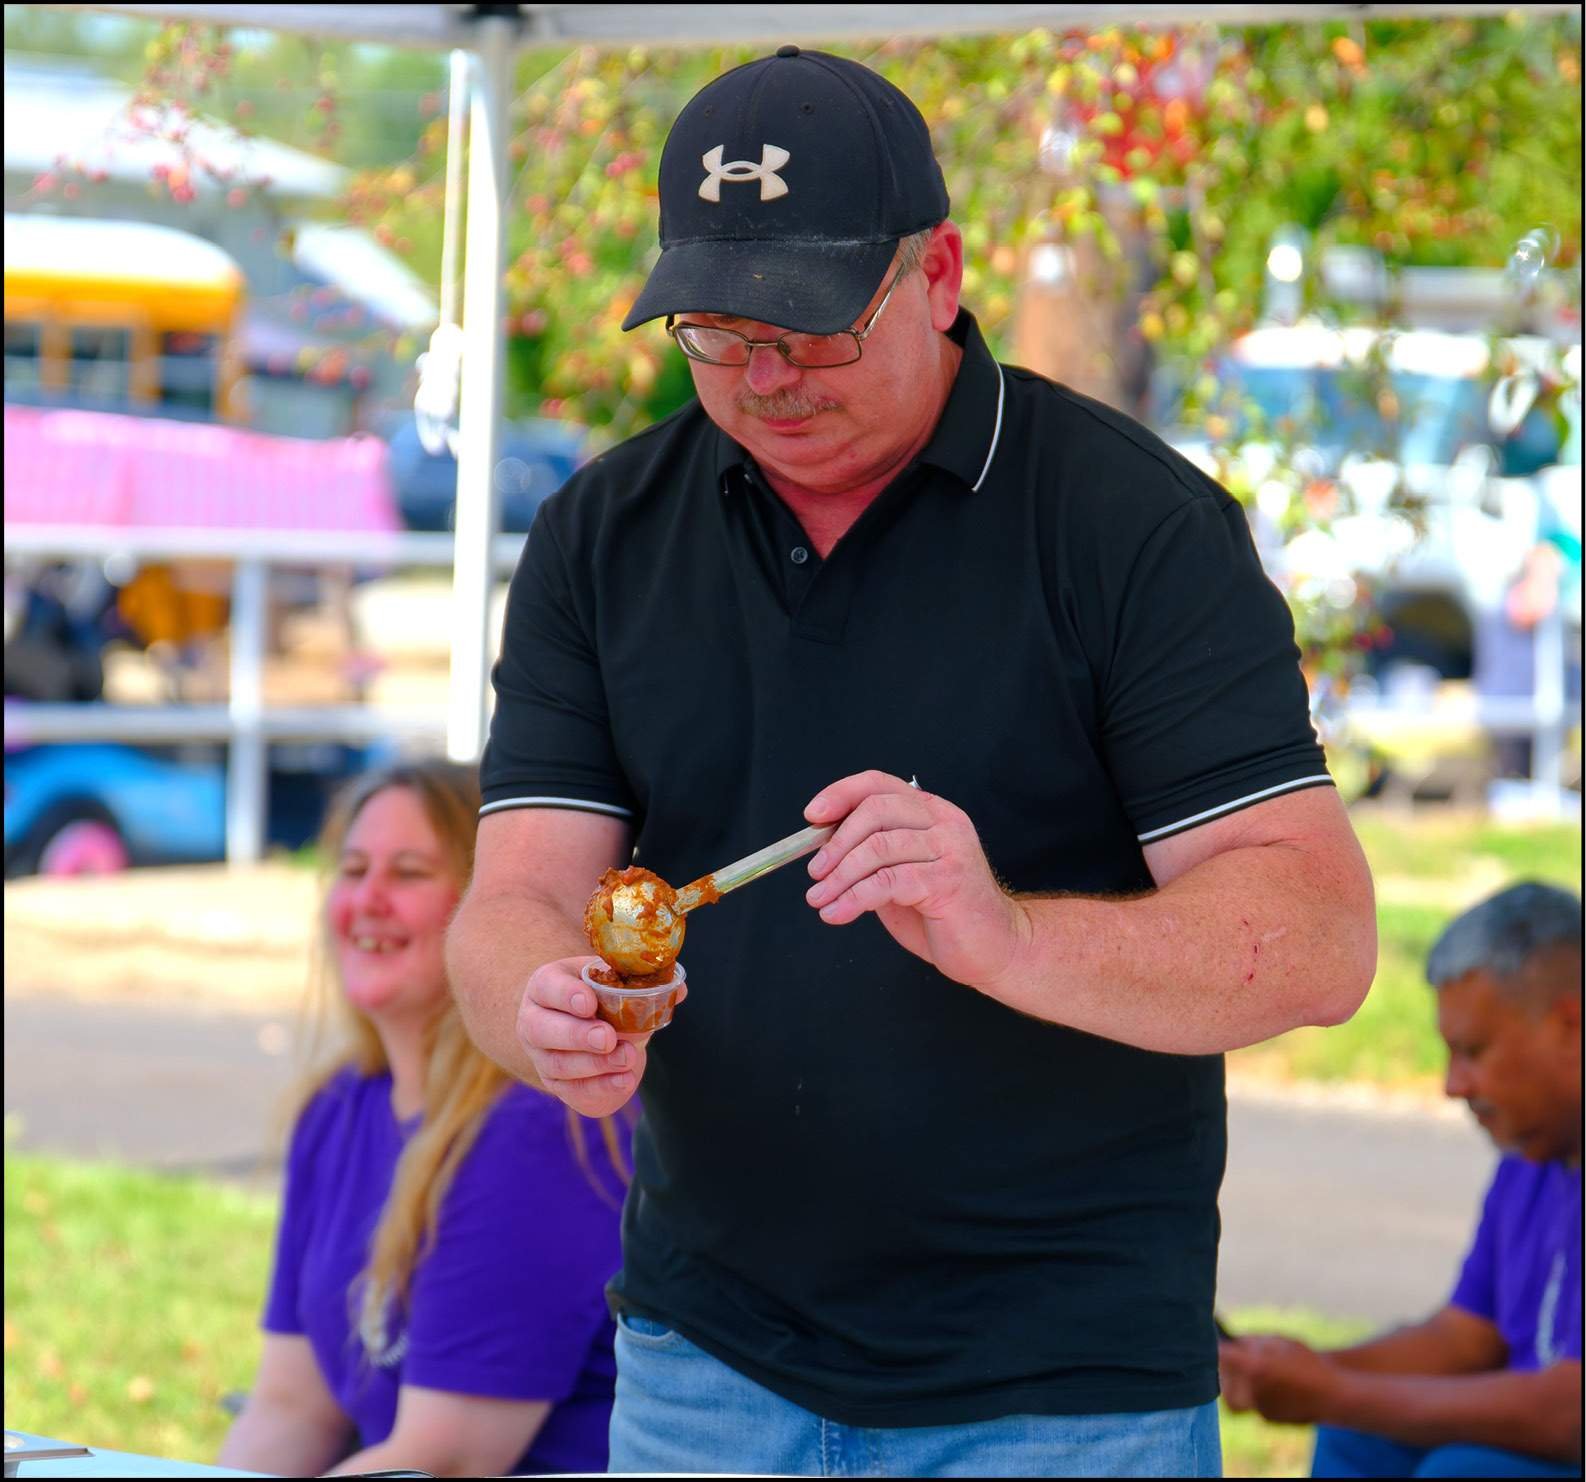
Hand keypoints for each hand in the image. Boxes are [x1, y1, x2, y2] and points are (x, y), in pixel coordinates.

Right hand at [514, 955, 684, 1117]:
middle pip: (542, 1030)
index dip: (566, 995)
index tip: (590, 1003)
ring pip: (559, 1065)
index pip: (547, 987)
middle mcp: (535, 1021)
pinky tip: (625, 1080)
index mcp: (546, 986)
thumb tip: (678, 991)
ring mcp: (542, 1056)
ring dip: (595, 1064)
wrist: (587, 1026)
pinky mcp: (557, 1084)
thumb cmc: (599, 995)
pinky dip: (601, 1087)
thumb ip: (642, 982)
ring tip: (628, 1057)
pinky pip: (574, 1091)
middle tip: (608, 1038)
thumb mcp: (614, 980)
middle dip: (578, 1035)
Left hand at [803, 771, 1026, 993]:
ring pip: (877, 848)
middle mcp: (944, 822)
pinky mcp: (947, 881)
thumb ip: (873, 855)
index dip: (840, 794)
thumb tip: (822, 849)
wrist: (994, 949)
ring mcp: (949, 849)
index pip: (879, 784)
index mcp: (932, 812)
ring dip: (839, 876)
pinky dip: (853, 898)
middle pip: (874, 811)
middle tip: (815, 873)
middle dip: (835, 843)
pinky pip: (886, 883)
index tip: (812, 816)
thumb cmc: (945, 913)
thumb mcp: (902, 873)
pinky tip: (837, 914)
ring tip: (820, 899)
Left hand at [1219, 1335, 1339, 1423]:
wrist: (1335, 1394)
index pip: (1222, 1356)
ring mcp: (1261, 1408)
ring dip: (1237, 1384)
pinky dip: (1254, 1394)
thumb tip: (1231, 1341)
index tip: (1213, 1342)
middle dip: (1223, 1372)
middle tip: (1227, 1361)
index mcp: (1256, 1366)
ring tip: (1250, 1371)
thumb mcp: (1279, 1342)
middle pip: (1222, 1383)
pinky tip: (1268, 1385)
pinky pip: (1252, 1404)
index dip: (1215, 1348)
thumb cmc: (1306, 1361)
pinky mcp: (1269, 1419)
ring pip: (1236, 1396)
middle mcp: (1255, 1390)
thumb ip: (1252, 1342)